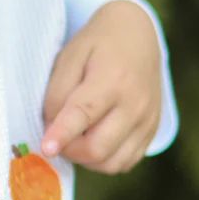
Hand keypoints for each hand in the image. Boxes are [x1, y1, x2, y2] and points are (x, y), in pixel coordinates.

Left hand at [40, 0, 162, 173]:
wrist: (138, 36)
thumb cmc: (97, 45)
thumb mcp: (70, 57)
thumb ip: (58, 94)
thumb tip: (52, 130)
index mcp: (112, 79)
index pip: (84, 113)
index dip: (62, 134)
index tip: (46, 148)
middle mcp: (135, 104)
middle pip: (97, 148)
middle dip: (68, 150)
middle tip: (56, 136)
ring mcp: (147, 120)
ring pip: (111, 164)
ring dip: (85, 159)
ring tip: (75, 137)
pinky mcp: (152, 131)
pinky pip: (125, 162)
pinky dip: (104, 160)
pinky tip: (93, 140)